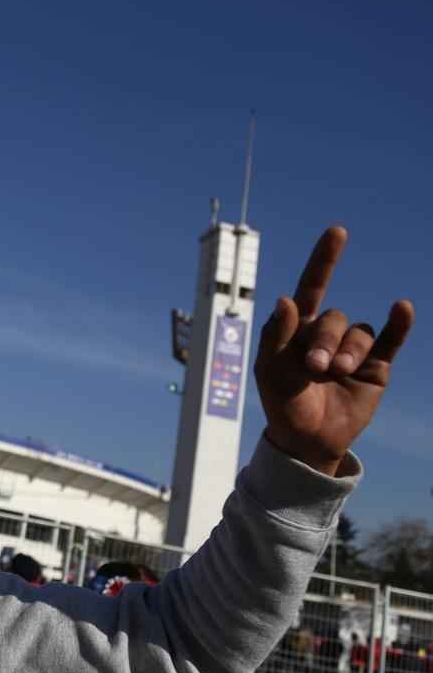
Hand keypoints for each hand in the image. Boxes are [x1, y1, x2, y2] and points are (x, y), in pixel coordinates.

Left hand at [255, 227, 413, 474]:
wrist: (308, 440)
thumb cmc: (283, 403)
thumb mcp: (270, 371)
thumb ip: (276, 336)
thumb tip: (286, 299)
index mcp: (298, 330)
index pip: (311, 288)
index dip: (323, 260)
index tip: (337, 232)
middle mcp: (327, 334)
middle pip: (334, 318)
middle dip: (324, 340)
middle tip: (314, 367)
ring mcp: (353, 349)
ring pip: (359, 332)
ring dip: (349, 350)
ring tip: (337, 372)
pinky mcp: (377, 366)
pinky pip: (391, 339)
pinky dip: (399, 323)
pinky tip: (402, 308)